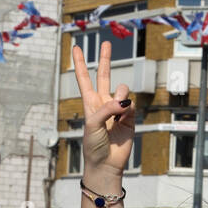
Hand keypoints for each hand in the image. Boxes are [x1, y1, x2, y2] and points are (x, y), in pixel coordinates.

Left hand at [71, 41, 134, 178]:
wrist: (106, 164)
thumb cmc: (93, 146)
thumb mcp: (92, 124)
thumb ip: (107, 108)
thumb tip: (125, 100)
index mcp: (90, 103)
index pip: (84, 78)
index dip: (79, 63)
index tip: (76, 48)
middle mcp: (103, 103)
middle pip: (104, 75)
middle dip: (105, 59)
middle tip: (106, 42)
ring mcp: (117, 110)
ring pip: (122, 90)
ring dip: (121, 95)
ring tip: (119, 109)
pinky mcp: (130, 118)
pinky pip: (131, 104)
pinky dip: (128, 109)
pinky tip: (124, 118)